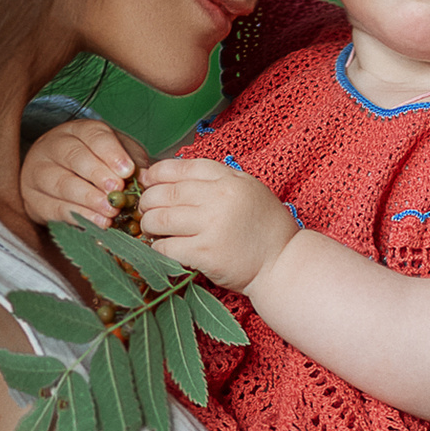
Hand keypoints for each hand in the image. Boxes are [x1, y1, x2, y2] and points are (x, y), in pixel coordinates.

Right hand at [20, 120, 148, 228]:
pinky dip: (77, 217)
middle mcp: (54, 146)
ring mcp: (39, 172)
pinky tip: (96, 223)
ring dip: (88, 199)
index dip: (111, 153)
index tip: (127, 171)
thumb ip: (133, 162)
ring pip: (61, 183)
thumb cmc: (95, 164)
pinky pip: (54, 208)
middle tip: (116, 192)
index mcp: (78, 131)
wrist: (56, 178)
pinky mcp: (34, 199)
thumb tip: (148, 178)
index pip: (93, 135)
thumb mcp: (117, 155)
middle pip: (74, 157)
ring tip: (109, 213)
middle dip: (98, 175)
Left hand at [138, 155, 298, 292]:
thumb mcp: (248, 189)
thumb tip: (172, 176)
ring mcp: (211, 226)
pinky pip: (166, 247)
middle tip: (146, 210)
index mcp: (229, 180)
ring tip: (151, 229)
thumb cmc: (266, 227)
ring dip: (148, 225)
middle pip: (165, 193)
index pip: (181, 167)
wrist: (283, 262)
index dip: (157, 173)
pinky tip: (161, 248)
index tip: (148, 181)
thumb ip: (217, 180)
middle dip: (147, 201)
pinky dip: (157, 248)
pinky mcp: (205, 253)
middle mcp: (219, 199)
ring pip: (160, 219)